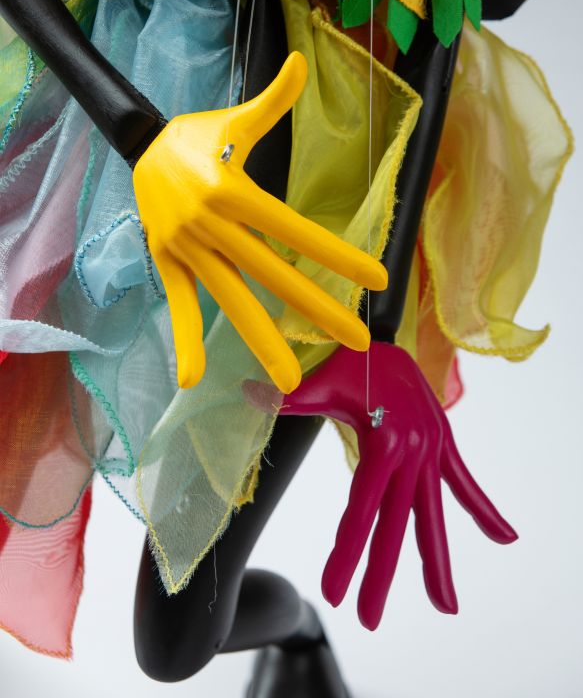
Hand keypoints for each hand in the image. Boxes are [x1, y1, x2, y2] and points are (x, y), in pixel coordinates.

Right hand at [133, 52, 386, 392]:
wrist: (136, 146)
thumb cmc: (195, 134)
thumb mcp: (233, 119)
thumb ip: (273, 101)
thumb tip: (302, 61)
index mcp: (235, 191)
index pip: (297, 230)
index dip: (338, 256)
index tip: (377, 280)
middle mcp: (213, 224)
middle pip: (274, 273)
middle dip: (318, 309)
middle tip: (358, 342)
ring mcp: (188, 248)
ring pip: (231, 299)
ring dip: (262, 341)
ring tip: (292, 381)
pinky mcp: (168, 262)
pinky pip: (180, 303)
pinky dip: (186, 339)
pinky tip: (194, 378)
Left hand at [281, 342, 516, 628]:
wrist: (388, 334)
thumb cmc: (351, 358)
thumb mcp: (322, 379)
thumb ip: (290, 396)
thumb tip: (249, 395)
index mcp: (382, 441)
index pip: (360, 509)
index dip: (346, 553)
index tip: (332, 591)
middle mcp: (412, 451)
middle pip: (396, 525)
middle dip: (380, 576)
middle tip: (368, 620)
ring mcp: (432, 450)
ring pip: (434, 515)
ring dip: (437, 563)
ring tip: (446, 607)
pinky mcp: (443, 444)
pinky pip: (464, 483)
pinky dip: (484, 510)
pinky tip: (504, 539)